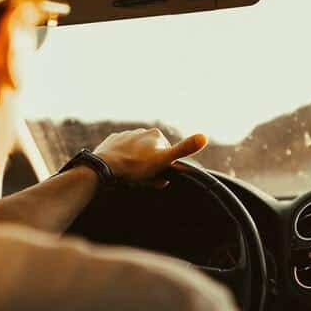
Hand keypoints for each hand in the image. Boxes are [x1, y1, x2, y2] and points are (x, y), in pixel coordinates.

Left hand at [93, 128, 207, 184]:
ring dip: (137, 163)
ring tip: (130, 176)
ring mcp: (125, 135)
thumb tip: (205, 136)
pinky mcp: (111, 142)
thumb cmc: (136, 166)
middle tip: (143, 178)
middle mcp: (141, 131)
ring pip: (136, 153)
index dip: (164, 167)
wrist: (105, 166)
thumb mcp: (164, 160)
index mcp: (156, 135)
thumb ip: (184, 149)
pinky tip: (119, 169)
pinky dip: (122, 160)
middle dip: (150, 166)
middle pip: (151, 154)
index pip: (167, 154)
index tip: (157, 176)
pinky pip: (121, 153)